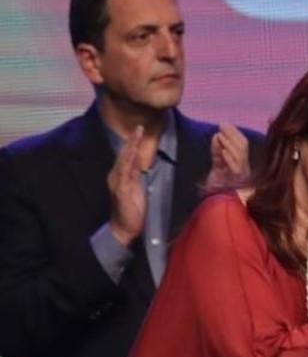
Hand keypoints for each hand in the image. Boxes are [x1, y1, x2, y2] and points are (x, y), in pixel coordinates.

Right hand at [107, 125, 146, 245]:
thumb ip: (137, 175)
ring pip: (124, 162)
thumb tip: (142, 161)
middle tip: (139, 128)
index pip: (128, 156)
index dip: (133, 143)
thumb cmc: (132, 209)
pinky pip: (124, 174)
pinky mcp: (121, 191)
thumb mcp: (137, 188)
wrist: (124, 228)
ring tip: (136, 136)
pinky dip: (128, 163)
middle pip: (125, 155)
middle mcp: (117, 177)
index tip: (140, 130)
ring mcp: (118, 183)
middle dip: (131, 141)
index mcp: (122, 176)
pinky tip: (132, 155)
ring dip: (130, 148)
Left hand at [205, 125, 251, 187]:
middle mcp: (244, 169)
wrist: (218, 206)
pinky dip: (229, 159)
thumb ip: (217, 152)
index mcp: (242, 164)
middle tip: (222, 125)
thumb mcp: (217, 165)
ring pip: (240, 155)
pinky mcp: (236, 183)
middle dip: (233, 134)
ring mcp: (241, 176)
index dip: (235, 134)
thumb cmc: (218, 187)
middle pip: (243, 147)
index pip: (242, 145)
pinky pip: (235, 169)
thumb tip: (216, 136)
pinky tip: (223, 151)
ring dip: (229, 143)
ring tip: (220, 135)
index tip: (225, 124)